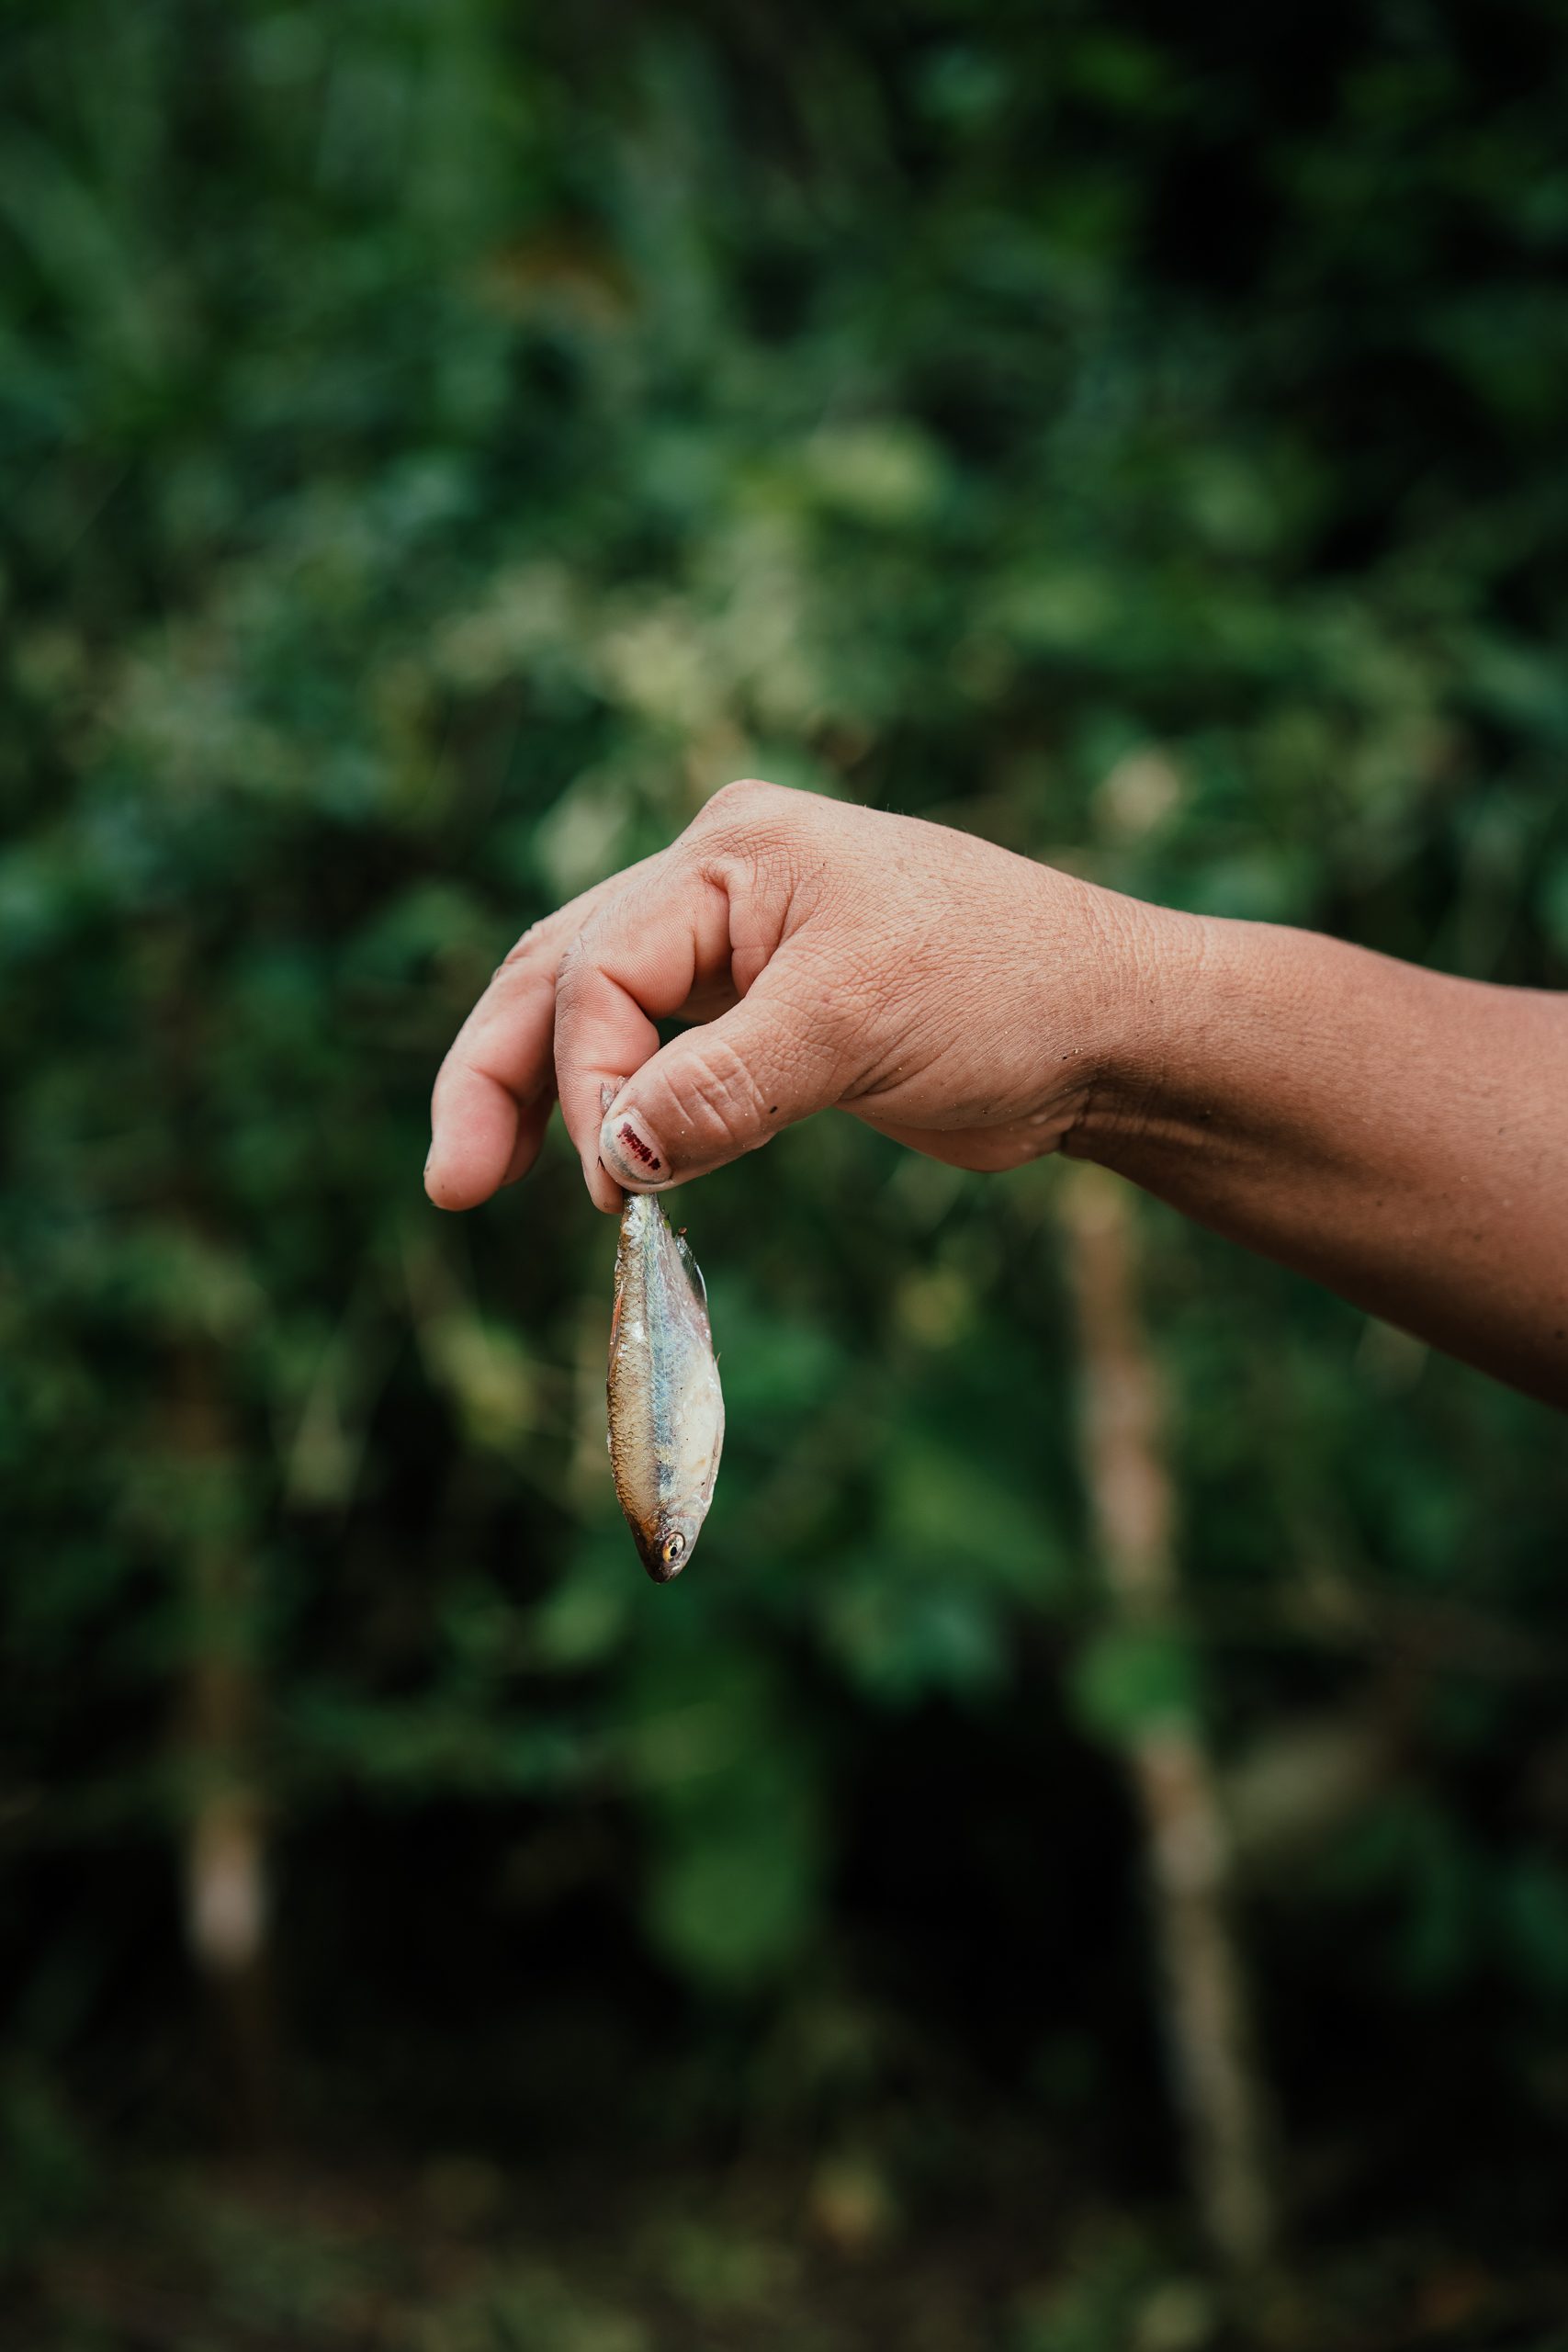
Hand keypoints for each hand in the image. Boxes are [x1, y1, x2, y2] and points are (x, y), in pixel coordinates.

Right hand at [425, 779, 1174, 1214]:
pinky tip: (585, 1161)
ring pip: (591, 1010)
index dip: (590, 1079)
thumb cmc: (1008, 992)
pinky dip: (610, 1107)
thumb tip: (609, 1153)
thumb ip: (726, 1085)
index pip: (605, 966)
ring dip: (533, 1093)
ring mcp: (738, 943)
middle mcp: (719, 880)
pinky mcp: (763, 1009)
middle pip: (559, 972)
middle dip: (499, 1077)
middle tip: (452, 1186)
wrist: (1110, 1029)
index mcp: (735, 850)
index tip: (614, 1184)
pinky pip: (654, 1052)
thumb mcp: (859, 1027)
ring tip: (470, 1181)